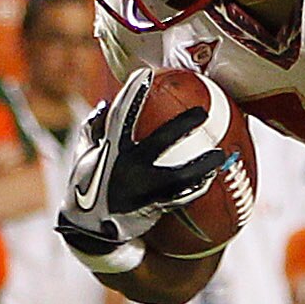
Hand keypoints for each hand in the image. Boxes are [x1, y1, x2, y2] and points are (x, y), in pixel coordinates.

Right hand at [58, 70, 233, 264]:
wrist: (88, 229)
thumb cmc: (88, 185)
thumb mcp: (85, 156)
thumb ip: (94, 129)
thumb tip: (104, 104)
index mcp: (110, 149)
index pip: (122, 115)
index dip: (133, 94)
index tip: (147, 74)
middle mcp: (126, 167)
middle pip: (158, 142)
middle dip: (180, 126)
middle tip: (202, 112)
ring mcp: (140, 189)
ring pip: (177, 176)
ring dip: (201, 165)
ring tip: (220, 155)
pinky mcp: (151, 209)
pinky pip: (179, 198)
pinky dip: (196, 188)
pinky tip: (212, 179)